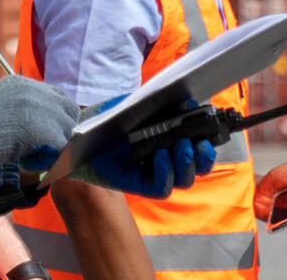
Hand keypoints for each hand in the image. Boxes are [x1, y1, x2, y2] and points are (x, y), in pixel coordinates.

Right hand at [0, 75, 80, 172]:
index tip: (44, 133)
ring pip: (65, 130)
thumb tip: (40, 124)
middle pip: (68, 110)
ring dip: (53, 147)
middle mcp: (32, 90)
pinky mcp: (38, 128)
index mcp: (20, 83)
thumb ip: (18, 107)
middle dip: (60, 130)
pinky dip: (47, 159)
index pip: (56, 96)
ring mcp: (36, 108)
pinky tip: (26, 161)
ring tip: (30, 156)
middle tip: (41, 147)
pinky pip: (59, 147)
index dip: (54, 117)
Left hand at [74, 97, 216, 197]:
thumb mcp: (135, 106)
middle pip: (196, 168)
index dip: (208, 141)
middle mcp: (165, 160)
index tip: (210, 126)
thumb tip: (186, 100)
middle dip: (203, 156)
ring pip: (183, 179)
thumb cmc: (107, 117)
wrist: (76, 130)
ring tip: (181, 145)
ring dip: (187, 163)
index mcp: (169, 141)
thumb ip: (160, 104)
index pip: (198, 148)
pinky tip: (160, 155)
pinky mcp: (138, 184)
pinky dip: (166, 173)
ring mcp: (152, 173)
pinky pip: (161, 187)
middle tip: (200, 142)